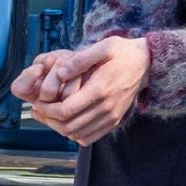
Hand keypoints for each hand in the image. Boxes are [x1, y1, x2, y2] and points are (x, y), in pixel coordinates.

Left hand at [20, 37, 150, 144]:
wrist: (146, 64)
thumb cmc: (122, 53)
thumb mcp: (103, 47)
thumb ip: (80, 60)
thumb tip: (59, 73)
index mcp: (100, 89)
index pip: (66, 111)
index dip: (47, 110)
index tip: (38, 102)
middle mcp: (106, 108)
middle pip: (68, 127)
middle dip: (49, 121)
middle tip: (39, 110)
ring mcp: (111, 117)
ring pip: (77, 135)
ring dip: (59, 128)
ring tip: (50, 115)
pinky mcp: (113, 121)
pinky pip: (89, 138)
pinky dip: (74, 133)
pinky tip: (67, 120)